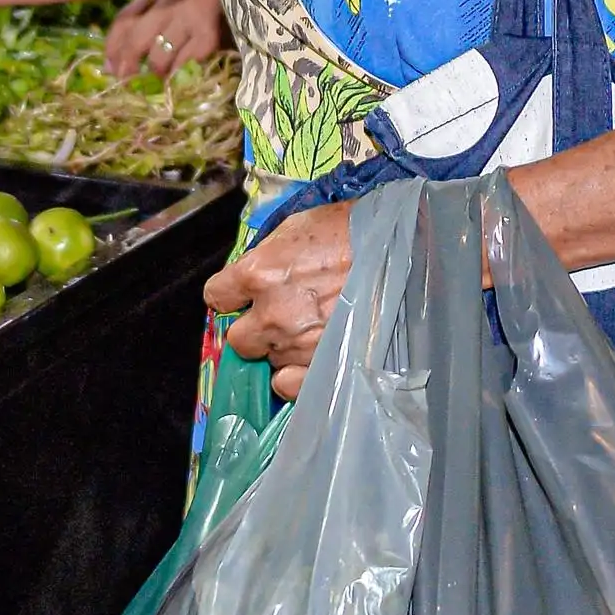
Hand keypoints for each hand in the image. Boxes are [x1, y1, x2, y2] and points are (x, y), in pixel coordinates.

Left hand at [100, 0, 227, 75]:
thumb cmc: (218, 2)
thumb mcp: (183, 5)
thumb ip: (156, 25)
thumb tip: (118, 64)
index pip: (125, 18)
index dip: (113, 46)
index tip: (111, 68)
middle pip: (136, 37)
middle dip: (129, 65)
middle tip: (127, 85)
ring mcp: (189, 14)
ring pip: (159, 53)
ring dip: (156, 74)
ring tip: (159, 85)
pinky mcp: (208, 32)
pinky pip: (186, 61)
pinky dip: (180, 76)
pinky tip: (181, 83)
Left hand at [203, 201, 353, 398]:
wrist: (398, 250)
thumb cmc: (348, 232)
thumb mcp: (295, 229)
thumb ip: (264, 257)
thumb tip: (250, 277)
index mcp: (258, 273)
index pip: (217, 296)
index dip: (232, 296)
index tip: (243, 296)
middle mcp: (271, 314)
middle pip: (238, 339)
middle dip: (253, 329)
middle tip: (277, 317)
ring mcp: (296, 344)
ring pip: (267, 361)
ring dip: (281, 349)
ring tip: (307, 331)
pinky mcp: (320, 364)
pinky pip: (286, 385)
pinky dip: (292, 377)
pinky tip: (305, 361)